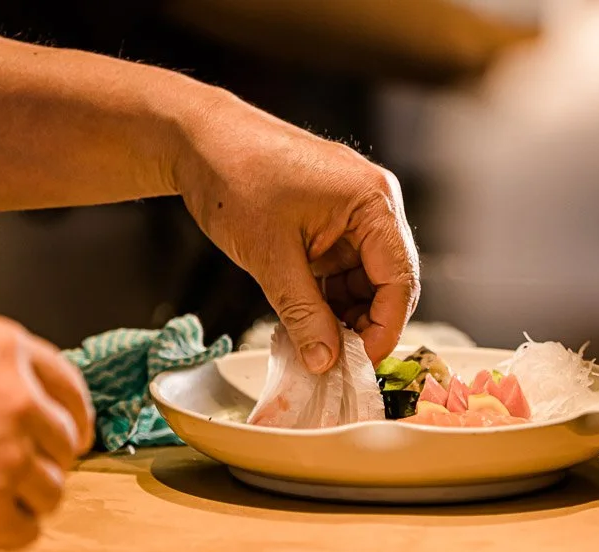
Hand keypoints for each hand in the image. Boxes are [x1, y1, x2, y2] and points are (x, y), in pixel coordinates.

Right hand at [0, 314, 93, 549]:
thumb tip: (33, 415)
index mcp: (8, 351)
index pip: (70, 390)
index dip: (74, 420)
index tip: (72, 439)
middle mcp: (20, 398)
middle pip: (65, 446)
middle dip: (44, 462)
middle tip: (11, 474)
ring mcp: (8, 454)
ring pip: (52, 492)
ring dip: (26, 500)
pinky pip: (25, 531)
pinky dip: (5, 533)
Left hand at [173, 90, 420, 372]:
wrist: (198, 140)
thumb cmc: (234, 178)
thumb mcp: (270, 258)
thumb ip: (303, 313)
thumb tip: (325, 361)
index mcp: (373, 202)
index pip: (400, 279)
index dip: (385, 328)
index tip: (361, 364)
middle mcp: (373, 204)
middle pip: (388, 282)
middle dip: (364, 325)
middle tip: (334, 361)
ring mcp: (353, 212)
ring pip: (364, 282)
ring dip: (343, 316)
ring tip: (313, 344)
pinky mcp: (331, 222)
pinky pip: (342, 271)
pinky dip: (327, 299)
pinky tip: (305, 321)